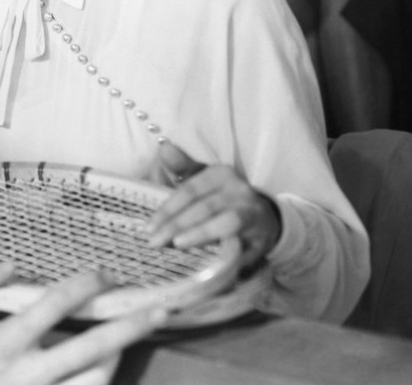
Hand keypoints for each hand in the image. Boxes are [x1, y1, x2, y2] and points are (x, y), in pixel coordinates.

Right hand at [0, 266, 165, 384]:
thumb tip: (10, 265)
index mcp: (6, 342)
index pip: (54, 307)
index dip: (83, 286)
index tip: (102, 274)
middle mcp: (30, 373)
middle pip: (90, 350)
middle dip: (127, 328)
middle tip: (156, 311)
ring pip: (95, 382)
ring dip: (120, 359)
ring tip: (136, 339)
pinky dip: (101, 383)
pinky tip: (112, 368)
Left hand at [146, 142, 280, 267]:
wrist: (263, 218)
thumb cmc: (219, 198)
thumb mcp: (200, 179)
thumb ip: (180, 166)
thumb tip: (164, 146)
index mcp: (221, 174)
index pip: (189, 191)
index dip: (168, 210)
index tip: (149, 227)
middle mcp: (239, 191)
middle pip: (204, 207)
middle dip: (177, 225)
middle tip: (155, 242)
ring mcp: (253, 214)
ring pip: (226, 223)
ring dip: (200, 234)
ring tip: (178, 244)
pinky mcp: (262, 238)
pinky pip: (243, 248)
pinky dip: (224, 256)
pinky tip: (206, 264)